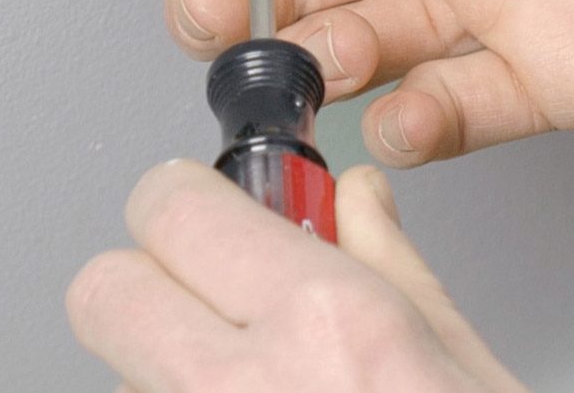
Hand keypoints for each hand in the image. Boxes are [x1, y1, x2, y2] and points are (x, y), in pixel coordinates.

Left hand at [67, 159, 524, 391]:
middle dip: (149, 285)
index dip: (187, 204)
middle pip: (102, 292)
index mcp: (329, 327)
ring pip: (118, 384)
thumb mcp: (471, 375)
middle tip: (210, 305)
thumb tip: (354, 201)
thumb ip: (394, 270)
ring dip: (166, 381)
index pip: (171, 205)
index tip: (208, 214)